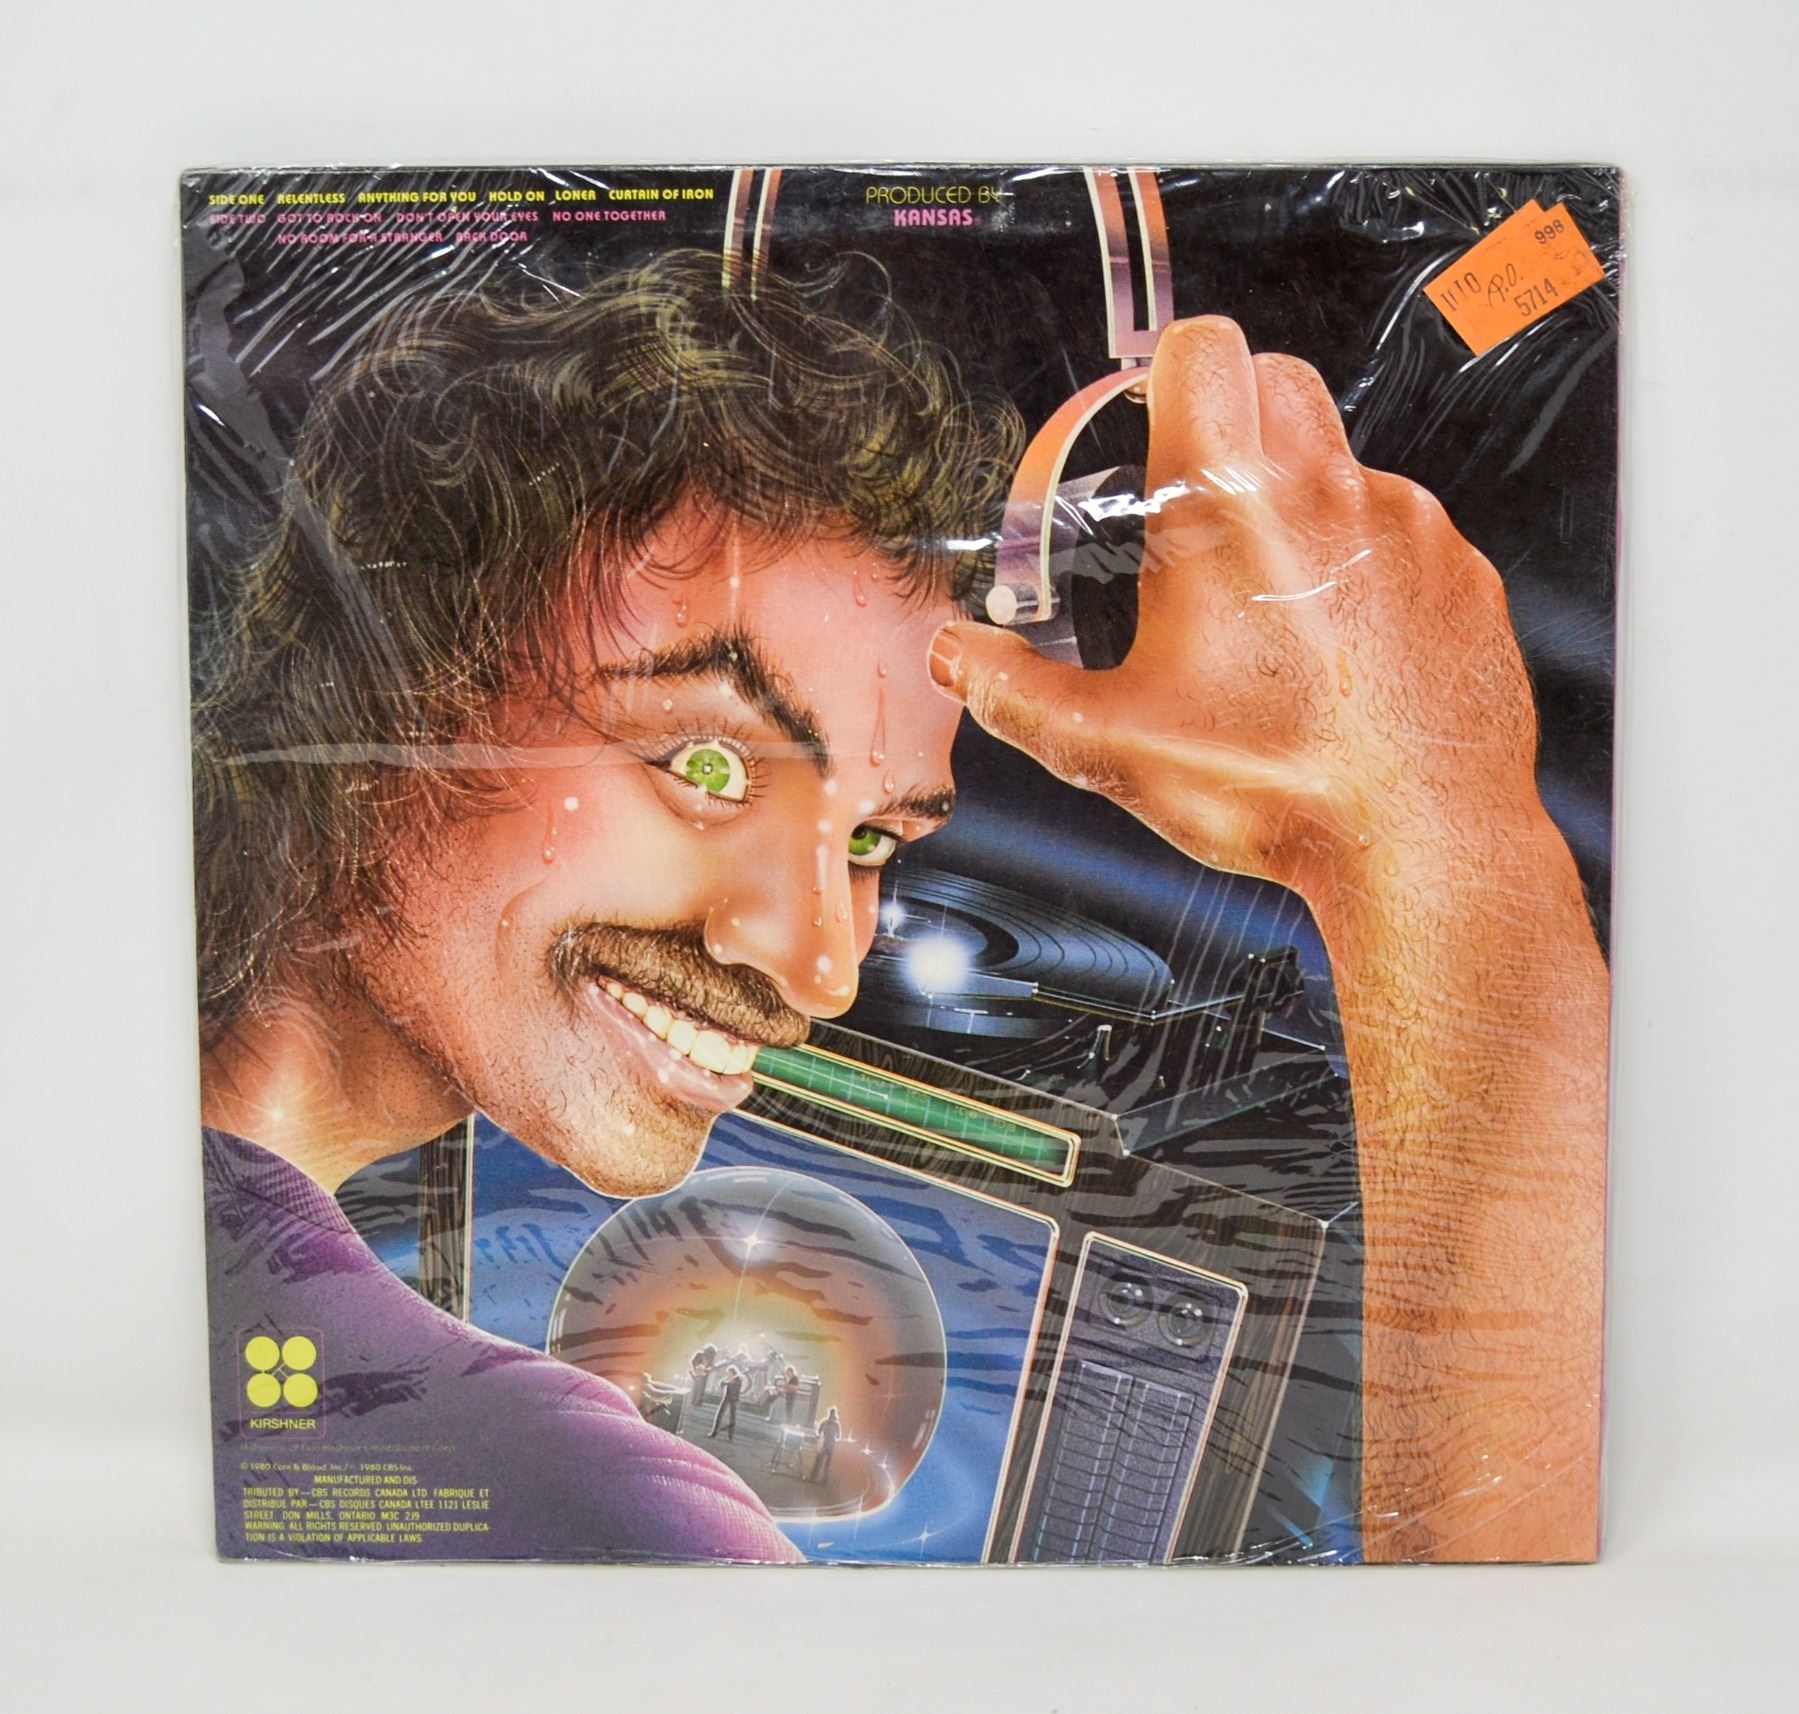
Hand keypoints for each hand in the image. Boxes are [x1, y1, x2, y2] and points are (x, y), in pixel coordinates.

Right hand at [929, 315, 1541, 905]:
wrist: (1420, 843)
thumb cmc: (1276, 788)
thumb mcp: (1110, 746)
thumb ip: (1014, 690)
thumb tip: (961, 656)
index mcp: (1228, 509)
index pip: (1204, 346)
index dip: (1172, 369)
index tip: (1158, 421)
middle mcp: (1327, 492)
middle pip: (1278, 378)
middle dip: (1235, 419)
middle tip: (1203, 510)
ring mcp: (1408, 525)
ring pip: (1342, 461)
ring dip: (1300, 503)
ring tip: (1272, 606)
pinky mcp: (1461, 569)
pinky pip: (1401, 530)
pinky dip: (1364, 563)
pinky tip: (1339, 643)